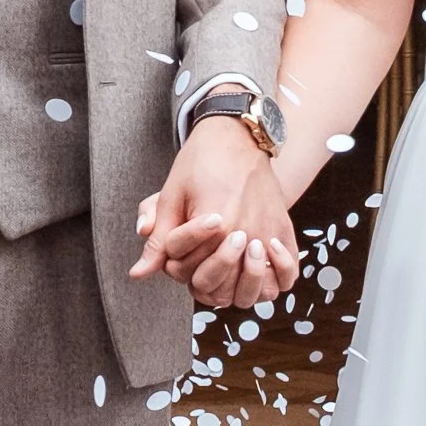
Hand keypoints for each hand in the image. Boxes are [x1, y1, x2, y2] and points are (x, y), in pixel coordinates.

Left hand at [130, 114, 297, 308]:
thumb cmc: (201, 162)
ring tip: (223, 262)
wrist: (237, 135)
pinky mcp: (284, 230)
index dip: (173, 261)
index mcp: (215, 227)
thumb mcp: (172, 196)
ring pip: (251, 290)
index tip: (176, 241)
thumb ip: (159, 240)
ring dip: (233, 286)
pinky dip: (273, 279)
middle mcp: (246, 235)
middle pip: (217, 286)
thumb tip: (139, 273)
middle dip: (198, 275)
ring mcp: (268, 235)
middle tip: (196, 253)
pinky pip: (286, 275)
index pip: (186, 270)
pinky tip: (255, 263)